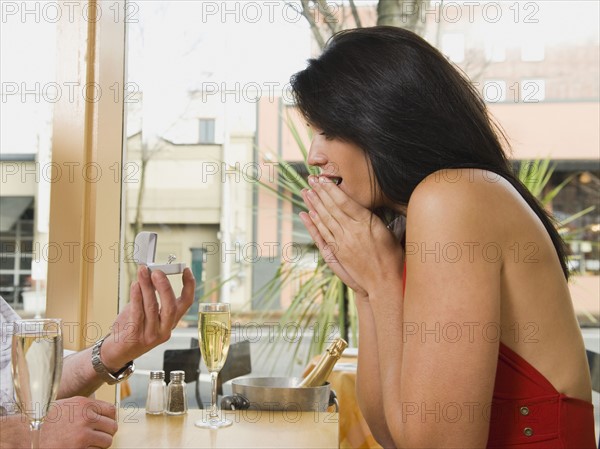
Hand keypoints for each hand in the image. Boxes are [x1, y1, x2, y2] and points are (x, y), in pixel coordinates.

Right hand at [41, 397, 116, 448]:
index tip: (106, 423)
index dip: (110, 418)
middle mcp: (86, 418)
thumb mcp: (69, 404)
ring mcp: (83, 435)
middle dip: (106, 432)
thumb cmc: (46, 419)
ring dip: (100, 443)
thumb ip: (87, 407)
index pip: (112, 410)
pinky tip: (82, 447)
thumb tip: (103, 413)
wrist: (28, 433)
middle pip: (112, 427)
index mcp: (85, 405)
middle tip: (99, 435)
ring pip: (107, 441)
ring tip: (89, 442)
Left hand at [101, 266, 195, 370]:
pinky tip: (135, 285)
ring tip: (142, 272)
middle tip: (157, 272)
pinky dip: (136, 297)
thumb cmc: (130, 330)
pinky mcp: (135, 337)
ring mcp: (150, 335)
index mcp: (170, 322)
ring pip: (152, 308)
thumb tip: (149, 274)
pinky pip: (137, 314)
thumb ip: (149, 296)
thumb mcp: (145, 313)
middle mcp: (164, 330)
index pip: (186, 303)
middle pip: (171, 307)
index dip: (189, 286)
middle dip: (165, 287)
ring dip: (147, 287)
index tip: (186, 270)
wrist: (115, 353)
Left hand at [300, 176, 403, 296]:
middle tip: (311, 178)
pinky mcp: (338, 253)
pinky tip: (308, 214)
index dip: (332, 189)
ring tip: (306, 191)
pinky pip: (323, 234)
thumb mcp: (388, 232)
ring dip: (314, 204)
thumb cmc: (392, 256)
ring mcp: (343, 243)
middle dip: (320, 192)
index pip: (345, 201)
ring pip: (325, 219)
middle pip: (332, 207)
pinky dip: (315, 223)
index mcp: (366, 222)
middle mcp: (352, 231)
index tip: (323, 179)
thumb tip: (366, 204)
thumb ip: (375, 217)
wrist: (385, 282)